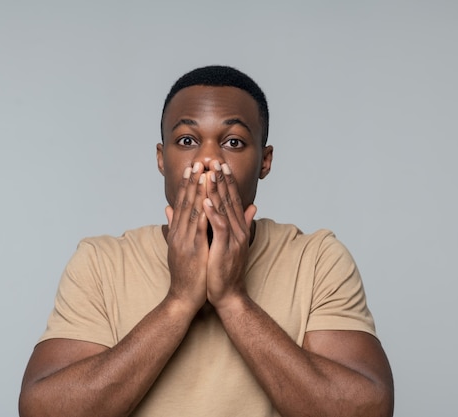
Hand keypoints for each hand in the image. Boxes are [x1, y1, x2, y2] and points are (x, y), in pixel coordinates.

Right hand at [165, 162, 208, 311]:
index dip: (187, 185)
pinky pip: (198, 227)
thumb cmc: (186, 274)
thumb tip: (169, 209)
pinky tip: (207, 199)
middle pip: (185, 203)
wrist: (182, 297)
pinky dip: (203, 211)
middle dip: (192, 182)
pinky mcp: (193, 250)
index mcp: (177, 232)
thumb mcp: (178, 247)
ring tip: (203, 174)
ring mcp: (184, 241)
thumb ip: (174, 226)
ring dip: (198, 191)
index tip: (193, 168)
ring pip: (192, 211)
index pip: (182, 204)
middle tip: (198, 162)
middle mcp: (179, 233)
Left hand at [202, 161, 255, 307]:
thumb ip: (240, 223)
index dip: (226, 181)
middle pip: (229, 199)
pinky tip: (205, 201)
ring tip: (209, 172)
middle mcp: (238, 229)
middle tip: (215, 160)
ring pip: (224, 209)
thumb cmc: (225, 269)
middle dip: (221, 179)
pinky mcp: (226, 248)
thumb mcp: (232, 243)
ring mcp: (234, 238)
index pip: (232, 199)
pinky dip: (212, 213)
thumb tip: (252, 207)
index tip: (219, 164)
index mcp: (237, 227)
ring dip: (216, 190)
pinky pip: (219, 227)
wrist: (229, 294)